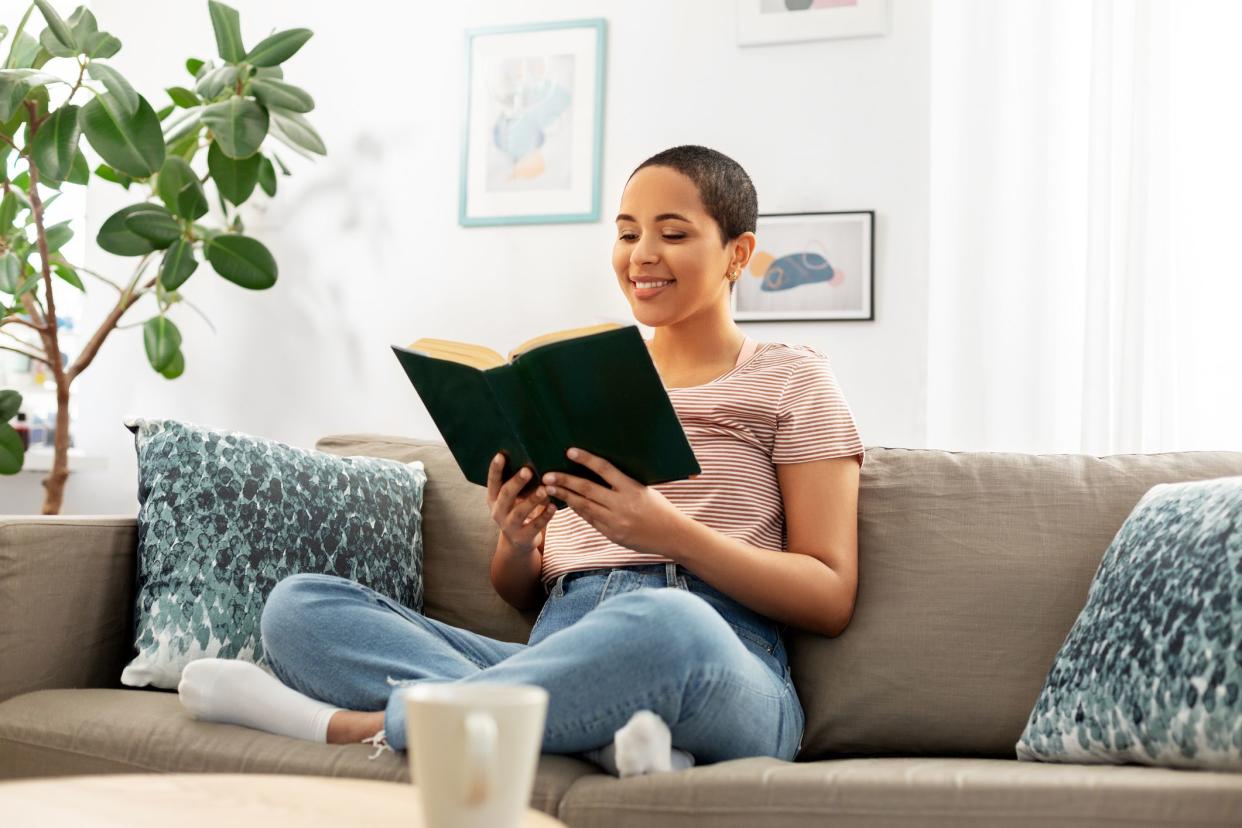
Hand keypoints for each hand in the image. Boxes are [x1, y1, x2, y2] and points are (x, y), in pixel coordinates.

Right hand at [487, 451, 554, 553]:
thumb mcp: (512, 498)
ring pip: (520, 512)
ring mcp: (509, 526)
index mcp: (493, 498)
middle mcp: (498, 511)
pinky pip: (535, 526)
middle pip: (506, 495)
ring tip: (544, 489)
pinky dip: (545, 516)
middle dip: (516, 482)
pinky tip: (553, 506)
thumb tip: (534, 459)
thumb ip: (518, 483)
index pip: (492, 481)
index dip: (495, 469)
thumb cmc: (517, 509)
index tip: (501, 455)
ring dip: (532, 500)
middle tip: (527, 470)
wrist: (517, 541)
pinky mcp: (523, 537)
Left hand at [540, 447, 688, 557]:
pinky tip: (567, 503)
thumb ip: (623, 484)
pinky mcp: (612, 534)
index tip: (569, 451)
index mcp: (632, 488)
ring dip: (565, 496)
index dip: (586, 459)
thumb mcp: (644, 490)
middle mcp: (622, 504)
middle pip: (587, 489)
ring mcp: (615, 521)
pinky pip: (590, 520)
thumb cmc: (660, 508)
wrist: (672, 535)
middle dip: (565, 481)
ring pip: (584, 506)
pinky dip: (578, 510)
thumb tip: (599, 472)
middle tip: (547, 475)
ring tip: (549, 489)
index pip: (605, 469)